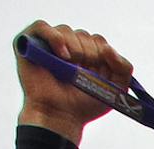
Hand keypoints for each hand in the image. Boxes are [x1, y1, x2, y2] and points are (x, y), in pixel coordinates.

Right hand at [15, 21, 133, 144]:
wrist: (60, 116)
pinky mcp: (29, 44)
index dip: (102, 54)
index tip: (99, 72)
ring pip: (67, 30)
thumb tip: (107, 47)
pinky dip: (55, 38)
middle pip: (84, 35)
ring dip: (75, 49)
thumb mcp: (115, 90)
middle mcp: (67, 48)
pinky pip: (42, 26)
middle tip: (83, 73)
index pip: (99, 41)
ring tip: (71, 67)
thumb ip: (124, 68)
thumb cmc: (84, 106)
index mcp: (86, 55)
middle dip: (89, 54)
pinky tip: (63, 56)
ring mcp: (48, 45)